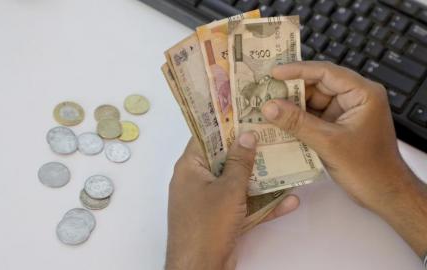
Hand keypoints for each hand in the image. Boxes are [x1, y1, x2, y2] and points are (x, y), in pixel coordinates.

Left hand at [166, 133, 299, 269]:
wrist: (200, 268)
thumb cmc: (208, 225)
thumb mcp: (228, 189)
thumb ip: (239, 162)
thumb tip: (247, 136)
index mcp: (190, 167)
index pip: (205, 136)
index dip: (224, 122)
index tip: (245, 111)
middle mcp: (197, 180)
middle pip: (224, 158)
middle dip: (248, 149)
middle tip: (272, 133)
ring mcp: (209, 201)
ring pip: (237, 182)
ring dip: (260, 177)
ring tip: (285, 161)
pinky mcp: (221, 219)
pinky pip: (242, 205)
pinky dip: (262, 204)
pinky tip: (288, 199)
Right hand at [262, 61, 426, 255]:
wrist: (384, 194)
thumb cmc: (367, 168)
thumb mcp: (328, 142)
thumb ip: (297, 123)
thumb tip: (268, 106)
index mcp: (362, 93)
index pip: (326, 73)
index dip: (298, 70)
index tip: (273, 73)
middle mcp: (354, 98)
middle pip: (317, 85)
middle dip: (291, 89)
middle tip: (263, 91)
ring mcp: (345, 113)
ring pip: (312, 102)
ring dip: (291, 106)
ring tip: (265, 106)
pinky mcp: (337, 127)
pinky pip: (313, 117)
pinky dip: (297, 119)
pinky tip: (277, 122)